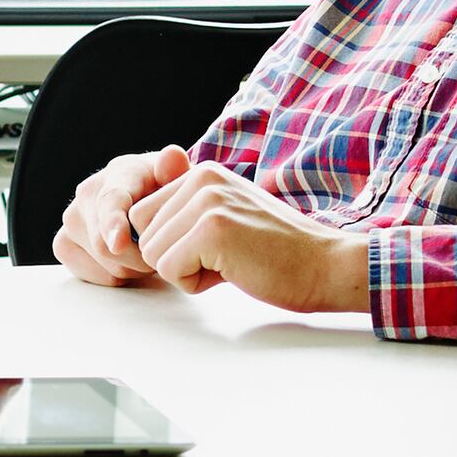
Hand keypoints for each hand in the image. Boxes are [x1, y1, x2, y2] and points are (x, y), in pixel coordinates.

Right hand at [54, 144, 191, 287]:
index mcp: (118, 173)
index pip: (110, 200)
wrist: (145, 200)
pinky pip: (86, 271)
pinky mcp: (63, 242)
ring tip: (145, 255)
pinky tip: (125, 263)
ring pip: (101, 261)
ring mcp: (71, 219)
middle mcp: (87, 193)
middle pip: (106, 243)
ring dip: (130, 268)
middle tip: (161, 256)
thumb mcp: (178, 178)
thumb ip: (176, 170)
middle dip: (140, 260)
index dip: (113, 223)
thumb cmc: (163, 192)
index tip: (119, 244)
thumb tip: (172, 156)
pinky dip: (110, 276)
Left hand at [133, 159, 376, 314]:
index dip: (173, 244)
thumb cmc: (276, 252)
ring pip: (151, 253)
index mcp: (201, 173)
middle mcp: (201, 178)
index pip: (143, 215)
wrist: (326, 266)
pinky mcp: (213, 230)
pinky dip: (196, 283)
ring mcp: (207, 202)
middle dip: (175, 258)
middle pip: (142, 234)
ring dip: (186, 271)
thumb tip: (129, 224)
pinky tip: (233, 272)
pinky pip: (169, 269)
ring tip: (231, 262)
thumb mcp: (225, 217)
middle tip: (225, 257)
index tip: (216, 247)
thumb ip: (184, 213)